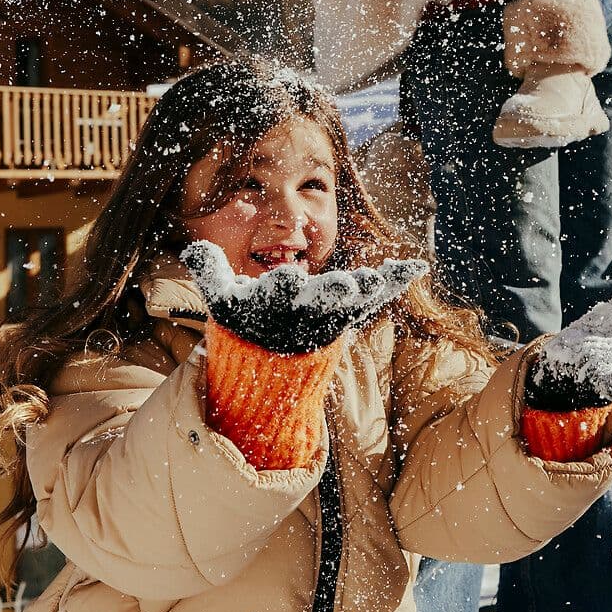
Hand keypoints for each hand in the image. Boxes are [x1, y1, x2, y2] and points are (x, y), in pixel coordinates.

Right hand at [175, 239, 428, 355]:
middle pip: (320, 301)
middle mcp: (304, 313)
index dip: (281, 286)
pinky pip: (376, 296)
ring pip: (352, 301)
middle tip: (345, 282)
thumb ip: (208, 269)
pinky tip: (416, 265)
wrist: (271, 363)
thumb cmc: (244, 319)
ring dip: (367, 288)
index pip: (274, 294)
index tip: (288, 278)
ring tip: (380, 278)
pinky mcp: (350, 314)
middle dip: (333, 290)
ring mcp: (330, 315)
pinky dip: (395, 281)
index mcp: (271, 305)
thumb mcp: (220, 298)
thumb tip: (195, 248)